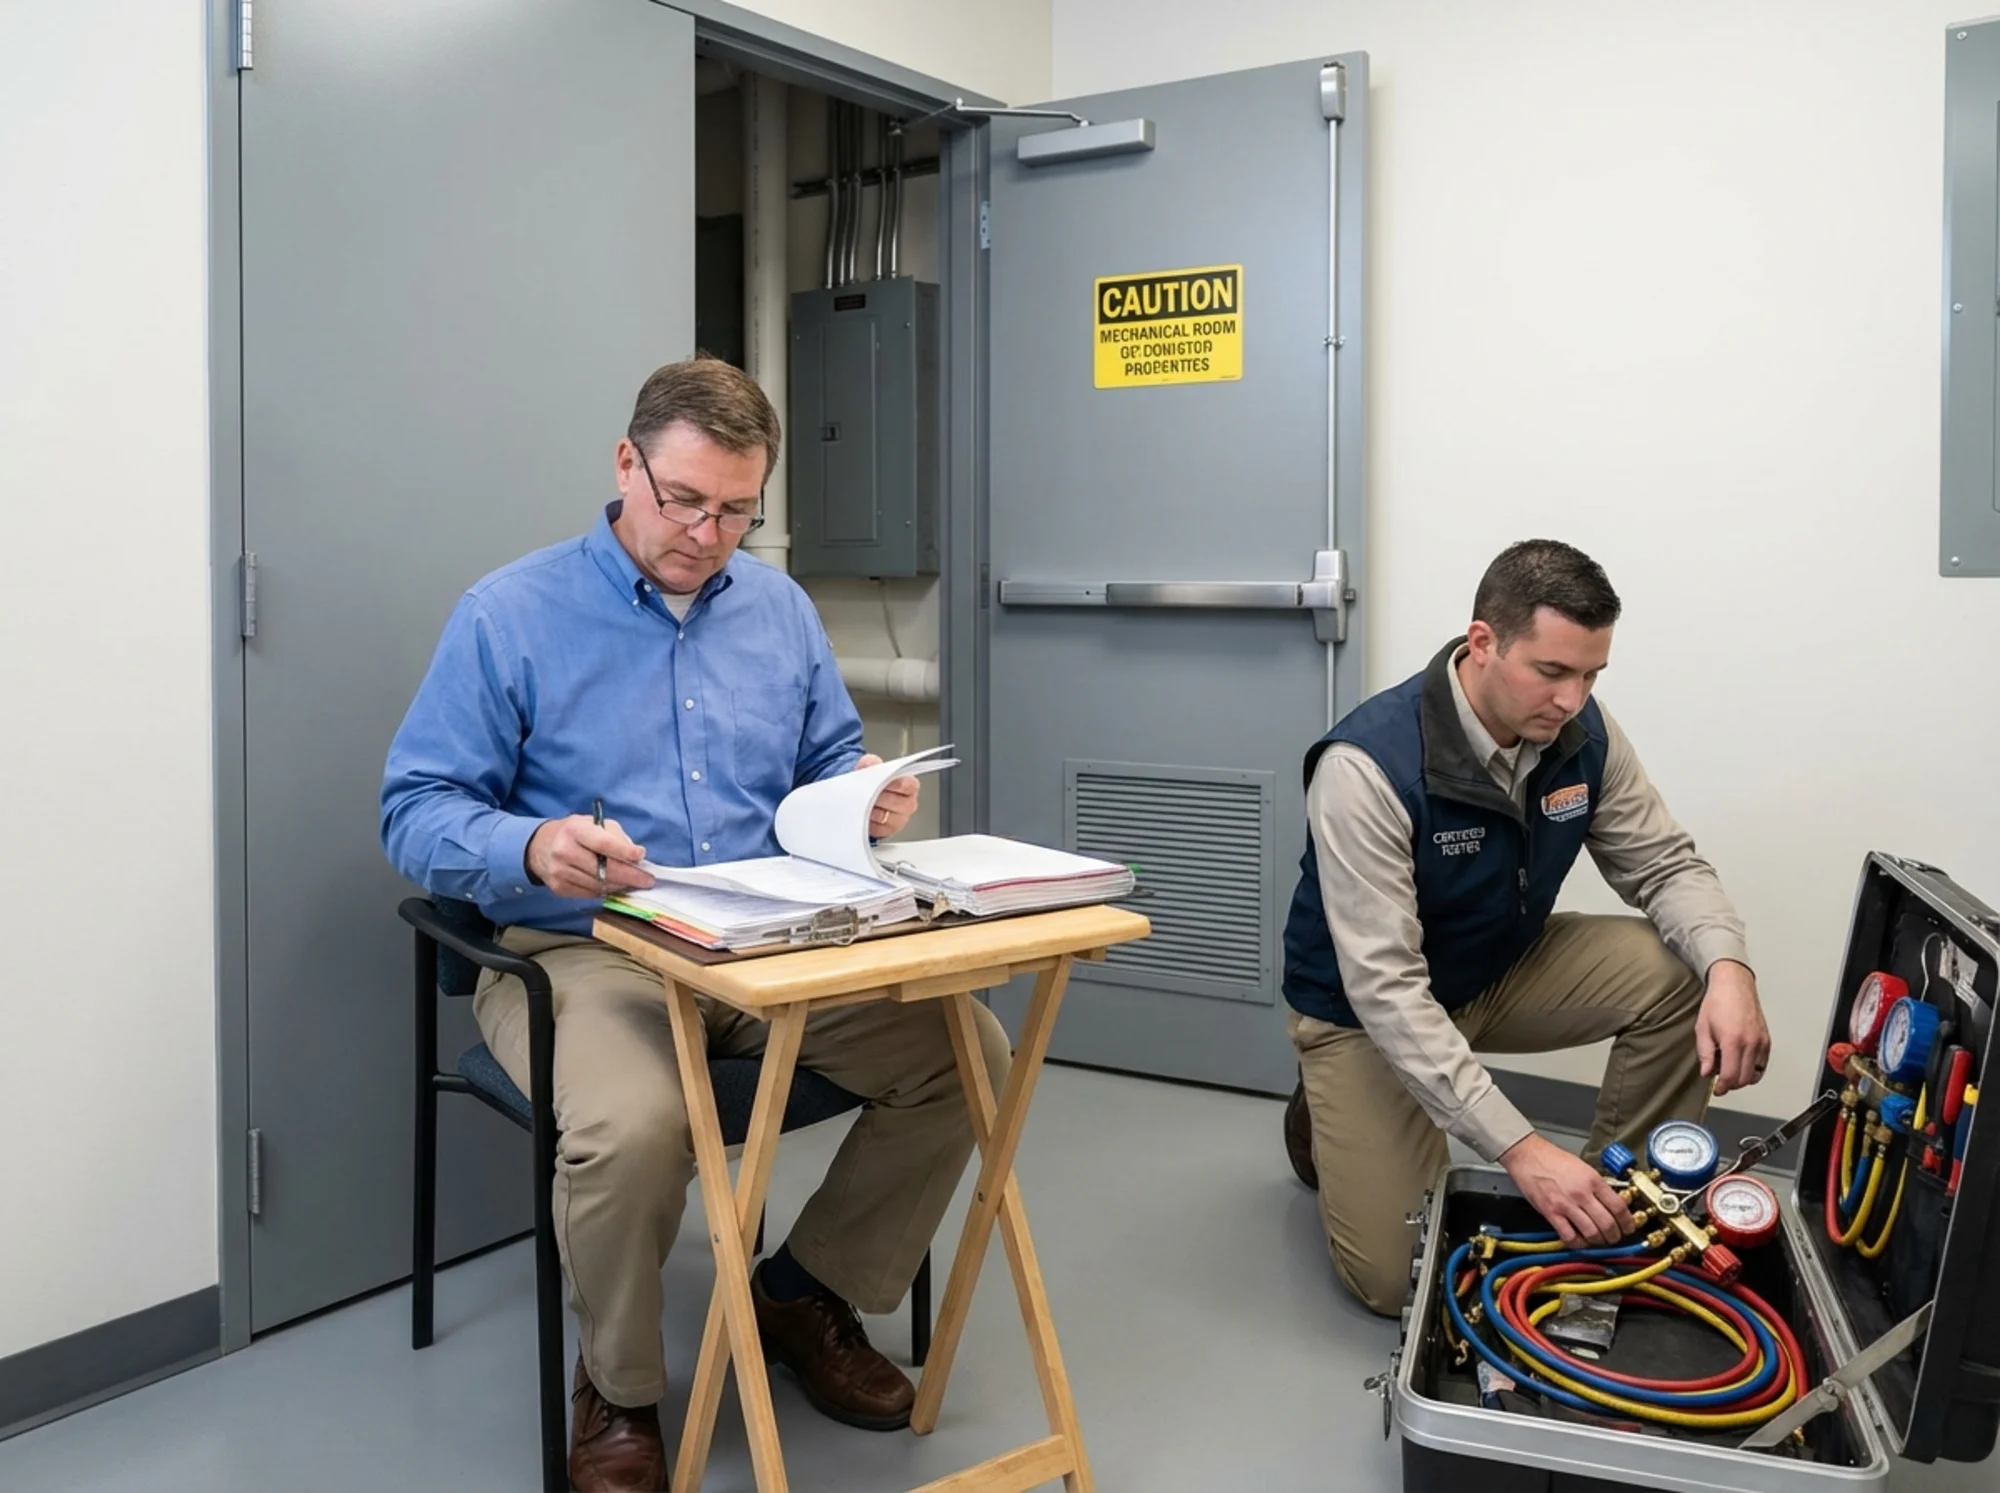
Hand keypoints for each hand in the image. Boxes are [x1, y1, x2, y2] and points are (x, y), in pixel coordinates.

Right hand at [525, 814, 650, 899]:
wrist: (541, 847)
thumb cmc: (575, 832)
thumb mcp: (594, 824)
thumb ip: (615, 837)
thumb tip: (635, 857)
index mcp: (574, 830)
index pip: (603, 843)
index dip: (624, 851)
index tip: (641, 856)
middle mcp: (564, 851)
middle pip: (603, 869)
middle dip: (630, 876)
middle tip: (648, 880)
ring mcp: (559, 872)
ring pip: (598, 885)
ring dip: (620, 885)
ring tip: (634, 883)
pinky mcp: (559, 888)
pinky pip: (590, 894)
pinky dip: (606, 891)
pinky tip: (615, 886)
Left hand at [855, 753, 919, 836]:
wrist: (860, 796)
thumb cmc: (870, 782)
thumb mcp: (869, 767)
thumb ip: (869, 763)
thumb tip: (869, 764)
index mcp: (908, 785)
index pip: (910, 785)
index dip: (898, 784)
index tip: (885, 783)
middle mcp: (907, 803)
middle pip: (899, 804)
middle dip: (881, 799)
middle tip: (868, 795)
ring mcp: (899, 819)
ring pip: (888, 818)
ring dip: (873, 811)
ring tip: (863, 805)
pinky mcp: (888, 831)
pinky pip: (880, 830)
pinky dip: (870, 824)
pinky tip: (864, 816)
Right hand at [1499, 1132, 1636, 1246]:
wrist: (1528, 1155)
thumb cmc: (1554, 1159)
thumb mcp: (1583, 1167)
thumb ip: (1598, 1186)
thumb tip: (1611, 1203)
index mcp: (1593, 1180)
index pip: (1619, 1207)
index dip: (1628, 1222)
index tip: (1628, 1228)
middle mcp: (1582, 1194)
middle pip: (1608, 1224)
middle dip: (1615, 1236)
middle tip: (1615, 1238)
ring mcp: (1566, 1205)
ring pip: (1592, 1233)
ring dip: (1599, 1242)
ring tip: (1599, 1241)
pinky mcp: (1551, 1213)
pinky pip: (1569, 1236)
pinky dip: (1577, 1243)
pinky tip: (1579, 1241)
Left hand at [1698, 959, 1770, 1097]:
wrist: (1734, 985)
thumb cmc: (1717, 1003)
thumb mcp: (1702, 1028)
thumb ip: (1705, 1053)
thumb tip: (1707, 1072)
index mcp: (1733, 1041)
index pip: (1730, 1075)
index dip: (1722, 1087)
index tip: (1717, 1089)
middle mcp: (1751, 1043)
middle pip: (1744, 1078)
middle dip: (1731, 1084)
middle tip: (1719, 1079)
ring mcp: (1761, 1042)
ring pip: (1755, 1074)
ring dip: (1742, 1077)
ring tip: (1728, 1067)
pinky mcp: (1767, 1040)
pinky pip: (1762, 1064)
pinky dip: (1752, 1069)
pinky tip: (1740, 1062)